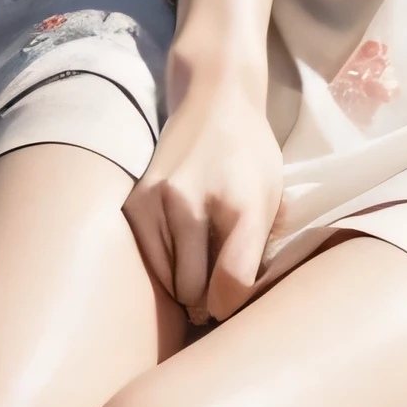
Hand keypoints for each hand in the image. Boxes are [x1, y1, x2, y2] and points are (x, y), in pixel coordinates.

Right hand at [123, 70, 285, 324]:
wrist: (213, 100)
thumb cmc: (250, 156)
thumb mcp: (272, 200)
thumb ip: (256, 252)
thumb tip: (230, 306)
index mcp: (242, 203)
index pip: (231, 282)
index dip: (232, 304)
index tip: (231, 300)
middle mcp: (193, 202)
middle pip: (194, 291)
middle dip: (208, 298)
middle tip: (218, 283)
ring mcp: (157, 202)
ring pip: (169, 282)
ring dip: (186, 283)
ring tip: (202, 257)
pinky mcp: (133, 205)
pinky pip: (149, 263)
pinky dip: (166, 266)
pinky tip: (182, 245)